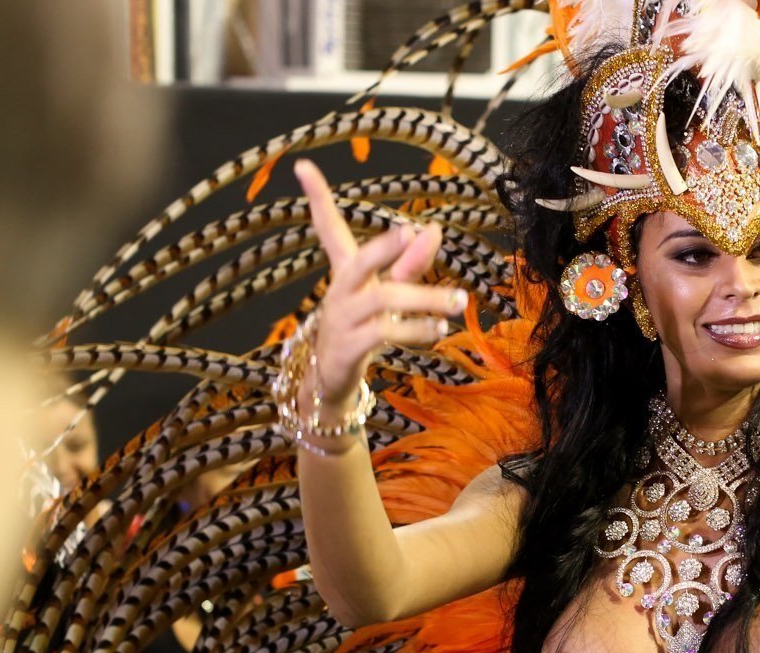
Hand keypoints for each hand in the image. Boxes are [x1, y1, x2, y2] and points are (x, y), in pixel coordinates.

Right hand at [293, 159, 466, 405]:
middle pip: (360, 261)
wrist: (331, 379)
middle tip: (410, 231)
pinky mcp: (348, 347)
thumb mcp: (387, 294)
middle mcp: (340, 290)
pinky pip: (383, 332)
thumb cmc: (362, 328)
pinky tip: (438, 329)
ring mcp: (341, 319)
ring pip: (382, 299)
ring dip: (423, 299)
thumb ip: (410, 265)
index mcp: (346, 271)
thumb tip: (432, 229)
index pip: (328, 228)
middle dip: (384, 246)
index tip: (302, 165)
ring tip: (457, 302)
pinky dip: (414, 329)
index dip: (317, 198)